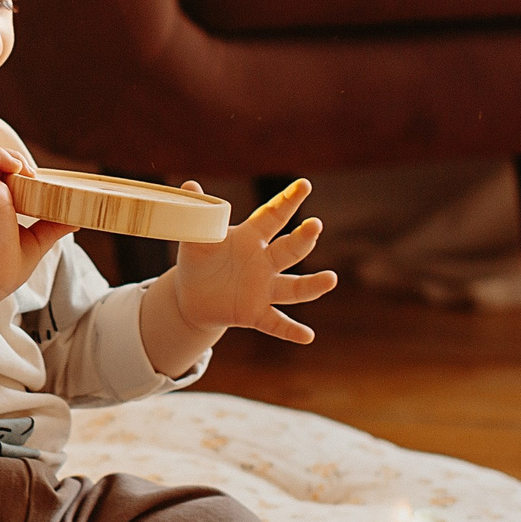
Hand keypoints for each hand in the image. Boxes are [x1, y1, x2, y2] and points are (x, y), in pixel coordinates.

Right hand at [0, 147, 75, 365]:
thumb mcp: (36, 243)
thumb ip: (53, 227)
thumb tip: (75, 220)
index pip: (6, 175)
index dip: (21, 170)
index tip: (36, 179)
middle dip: (15, 157)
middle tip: (31, 173)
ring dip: (3, 154)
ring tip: (20, 166)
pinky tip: (10, 167)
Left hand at [168, 179, 337, 343]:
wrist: (190, 296)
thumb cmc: (199, 260)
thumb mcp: (196, 237)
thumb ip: (197, 214)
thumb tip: (190, 185)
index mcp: (251, 237)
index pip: (273, 216)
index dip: (288, 200)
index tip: (304, 185)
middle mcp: (264, 262)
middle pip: (288, 249)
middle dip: (303, 238)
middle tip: (315, 226)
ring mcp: (263, 289)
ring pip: (293, 287)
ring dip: (312, 286)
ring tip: (330, 280)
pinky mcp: (255, 314)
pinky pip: (276, 323)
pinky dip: (291, 330)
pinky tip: (307, 336)